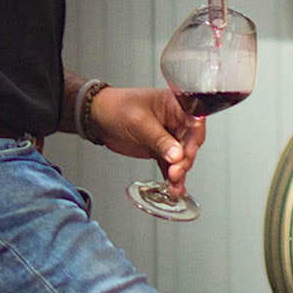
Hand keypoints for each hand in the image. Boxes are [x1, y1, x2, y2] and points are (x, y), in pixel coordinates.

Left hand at [87, 86, 205, 197]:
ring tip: (174, 187)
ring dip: (180, 173)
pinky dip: (172, 177)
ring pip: (181, 157)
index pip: (194, 121)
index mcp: (174, 104)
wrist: (98, 117)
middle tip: (176, 172)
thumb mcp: (139, 122)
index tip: (187, 154)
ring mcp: (168, 136)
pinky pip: (171, 165)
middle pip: (190, 143)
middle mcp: (175, 120)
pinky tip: (173, 188)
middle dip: (185, 160)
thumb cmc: (117, 108)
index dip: (194, 139)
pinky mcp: (160, 150)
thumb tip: (177, 155)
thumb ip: (159, 139)